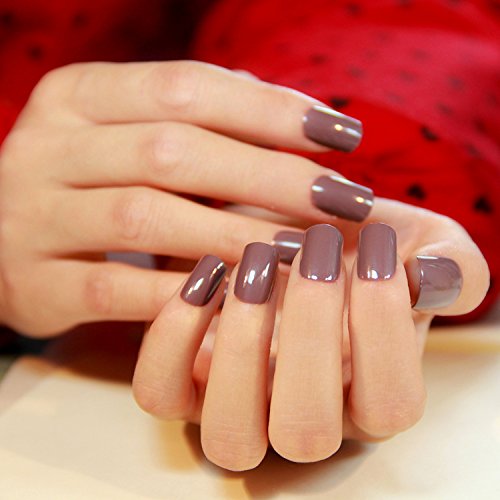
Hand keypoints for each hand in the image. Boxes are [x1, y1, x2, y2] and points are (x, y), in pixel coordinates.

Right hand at [0, 60, 370, 335]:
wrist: (1, 237)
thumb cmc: (92, 180)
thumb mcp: (130, 131)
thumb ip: (199, 117)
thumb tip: (289, 111)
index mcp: (81, 95)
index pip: (188, 87)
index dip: (271, 110)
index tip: (343, 134)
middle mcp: (50, 146)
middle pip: (174, 151)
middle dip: (271, 177)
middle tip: (345, 199)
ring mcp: (34, 215)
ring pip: (146, 219)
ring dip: (233, 236)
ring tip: (304, 250)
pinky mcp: (34, 282)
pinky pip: (113, 290)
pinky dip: (180, 296)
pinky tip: (238, 298)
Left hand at [132, 198, 488, 470]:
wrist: (295, 232)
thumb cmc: (358, 244)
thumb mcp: (418, 244)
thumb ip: (450, 265)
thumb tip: (432, 278)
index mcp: (369, 395)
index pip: (390, 404)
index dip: (385, 327)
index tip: (377, 247)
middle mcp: (304, 416)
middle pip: (306, 432)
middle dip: (312, 333)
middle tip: (314, 251)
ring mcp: (238, 406)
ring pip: (230, 435)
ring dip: (242, 347)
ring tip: (257, 264)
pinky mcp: (184, 382)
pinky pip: (161, 393)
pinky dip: (174, 337)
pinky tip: (208, 272)